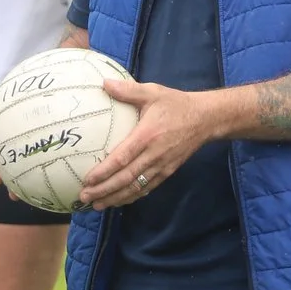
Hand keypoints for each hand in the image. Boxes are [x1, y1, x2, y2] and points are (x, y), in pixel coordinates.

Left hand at [79, 79, 216, 208]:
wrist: (206, 119)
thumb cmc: (176, 104)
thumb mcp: (153, 92)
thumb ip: (128, 90)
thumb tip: (104, 83)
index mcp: (147, 135)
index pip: (122, 158)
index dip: (104, 172)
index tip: (87, 180)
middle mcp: (154, 155)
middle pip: (126, 178)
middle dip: (104, 190)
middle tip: (84, 197)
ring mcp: (162, 166)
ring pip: (136, 187)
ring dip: (115, 198)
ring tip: (97, 205)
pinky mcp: (167, 171)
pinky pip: (147, 188)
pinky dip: (132, 197)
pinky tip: (119, 201)